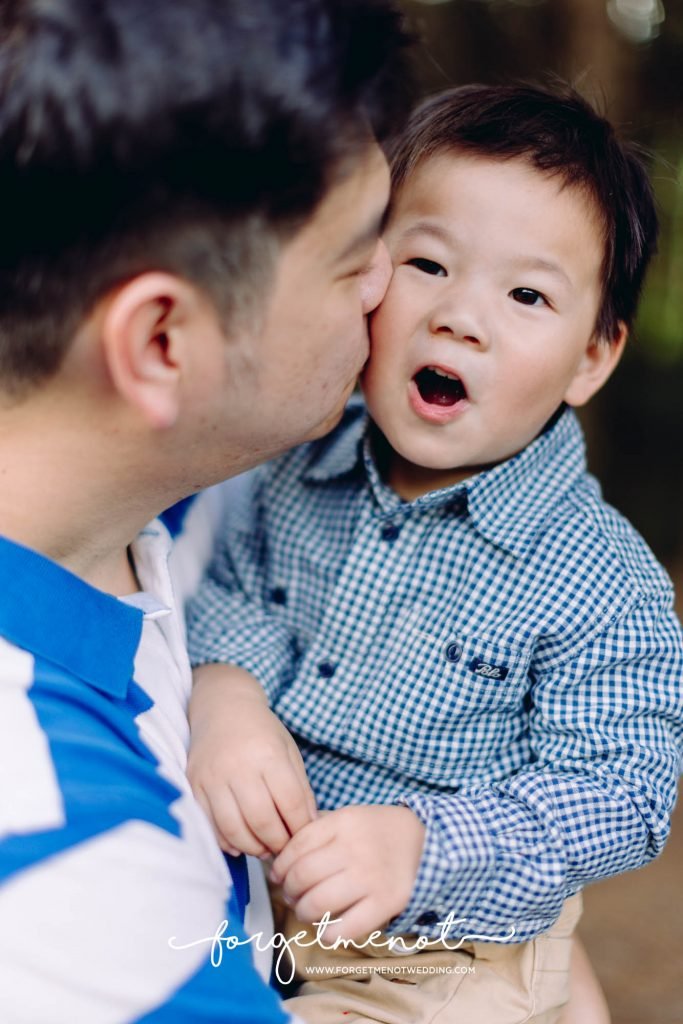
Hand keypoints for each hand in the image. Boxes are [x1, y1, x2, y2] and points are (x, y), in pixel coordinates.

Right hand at [188, 664, 315, 857]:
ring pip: (234, 829)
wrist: (221, 707)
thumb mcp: (288, 751)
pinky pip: (210, 826)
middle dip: (278, 843)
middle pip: (262, 821)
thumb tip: (310, 825)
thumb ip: (301, 789)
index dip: (301, 827)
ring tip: (264, 848)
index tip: (304, 836)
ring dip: (253, 848)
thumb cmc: (261, 731)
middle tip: (284, 848)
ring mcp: (213, 777)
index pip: (291, 804)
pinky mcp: (194, 785)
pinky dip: (227, 842)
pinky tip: (241, 843)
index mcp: (269, 755)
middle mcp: (239, 766)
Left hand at [269, 804, 424, 940]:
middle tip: (291, 894)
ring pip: (317, 903)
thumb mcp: (348, 817)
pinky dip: (327, 934)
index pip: (296, 846)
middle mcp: (355, 849)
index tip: (278, 875)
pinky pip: (344, 928)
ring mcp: (371, 877)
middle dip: (289, 890)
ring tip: (307, 910)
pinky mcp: (385, 903)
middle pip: (302, 876)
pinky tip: (326, 929)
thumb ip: (317, 831)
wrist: (424, 842)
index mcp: (343, 822)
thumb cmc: (378, 832)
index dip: (280, 865)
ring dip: (303, 912)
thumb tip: (280, 857)